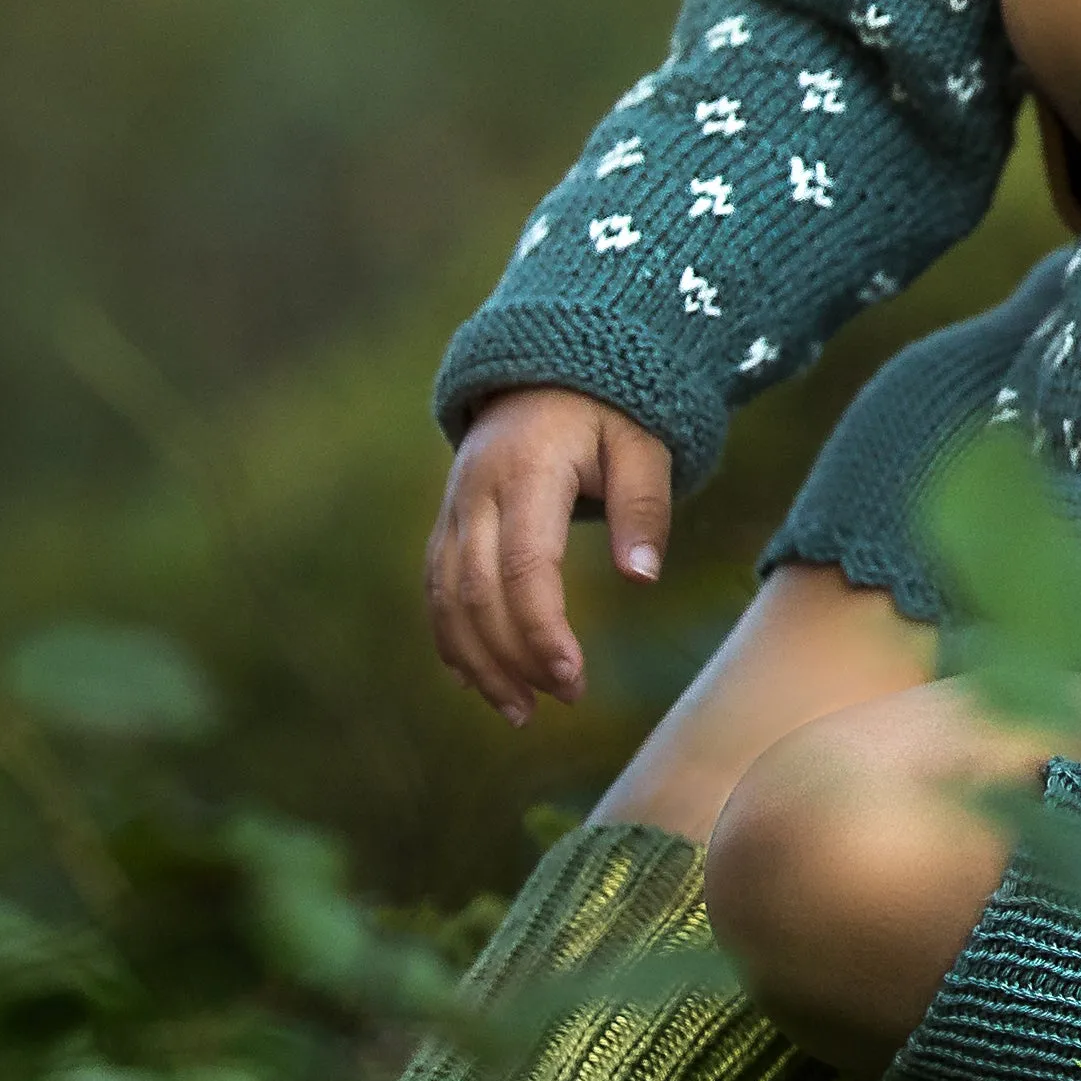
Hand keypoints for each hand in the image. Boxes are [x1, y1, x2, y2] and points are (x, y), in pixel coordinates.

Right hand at [426, 387, 671, 725]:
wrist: (549, 369)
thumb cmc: (609, 410)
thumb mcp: (643, 444)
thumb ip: (644, 507)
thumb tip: (642, 579)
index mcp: (526, 472)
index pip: (524, 565)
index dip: (541, 628)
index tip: (571, 677)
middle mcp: (476, 493)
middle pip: (475, 592)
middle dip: (512, 656)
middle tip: (559, 701)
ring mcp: (453, 508)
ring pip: (445, 598)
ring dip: (477, 661)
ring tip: (519, 710)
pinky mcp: (447, 522)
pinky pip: (436, 587)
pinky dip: (452, 637)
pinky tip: (478, 680)